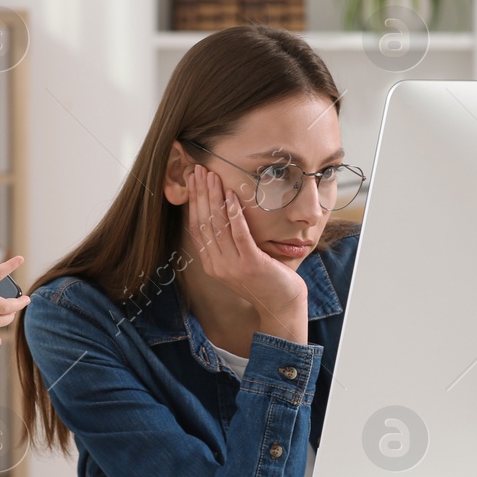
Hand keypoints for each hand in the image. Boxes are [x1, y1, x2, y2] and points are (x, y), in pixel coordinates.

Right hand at [186, 163, 306, 341]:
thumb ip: (228, 244)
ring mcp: (233, 266)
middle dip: (200, 193)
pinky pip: (239, 234)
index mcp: (212, 264)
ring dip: (214, 197)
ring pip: (218, 225)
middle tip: (199, 170)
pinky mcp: (251, 264)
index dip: (193, 201)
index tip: (193, 180)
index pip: (196, 227)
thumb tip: (222, 214)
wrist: (282, 306)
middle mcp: (217, 265)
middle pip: (203, 222)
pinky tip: (231, 195)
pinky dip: (233, 213)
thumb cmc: (265, 280)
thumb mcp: (239, 262)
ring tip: (212, 176)